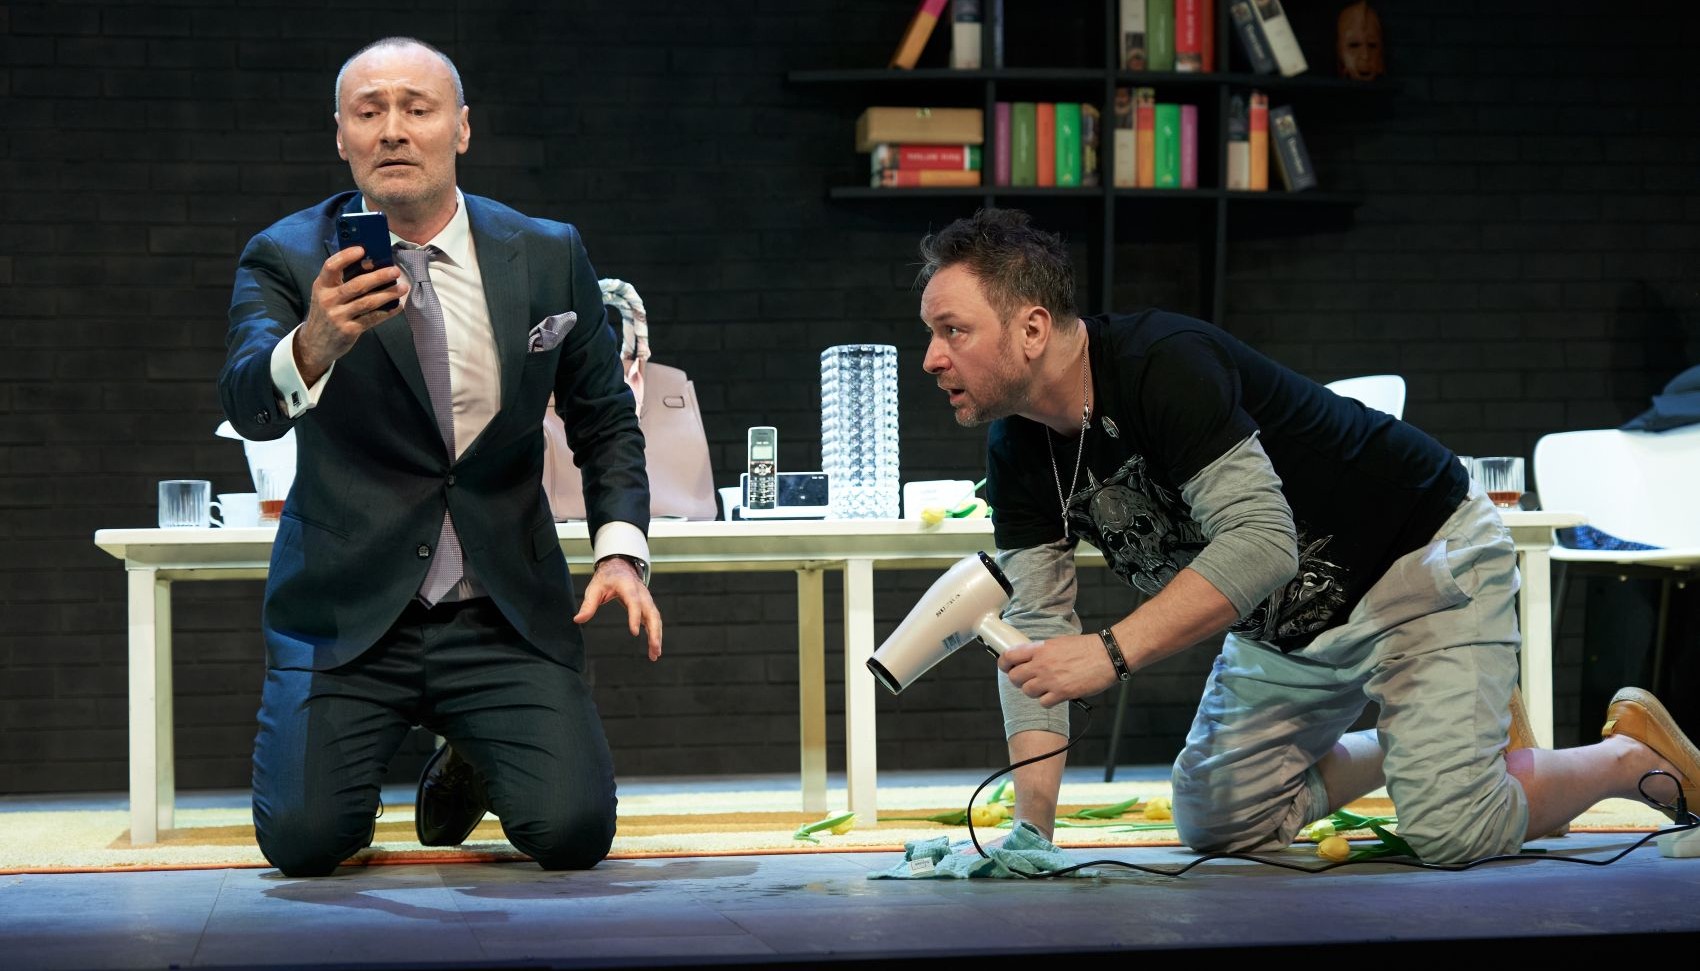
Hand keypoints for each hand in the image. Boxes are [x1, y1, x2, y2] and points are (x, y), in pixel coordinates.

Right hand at [294, 246, 407, 383]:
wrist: (314, 344)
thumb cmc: (325, 313)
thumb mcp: (325, 295)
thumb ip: (341, 282)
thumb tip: (371, 264)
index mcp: (321, 286)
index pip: (331, 266)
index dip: (346, 256)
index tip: (362, 249)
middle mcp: (328, 300)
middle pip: (357, 285)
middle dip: (378, 277)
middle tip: (395, 271)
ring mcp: (338, 316)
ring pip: (367, 302)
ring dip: (388, 294)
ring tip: (403, 288)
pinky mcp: (349, 330)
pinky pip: (372, 318)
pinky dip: (387, 312)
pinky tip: (397, 306)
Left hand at [573, 556, 662, 660]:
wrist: (620, 567)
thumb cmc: (607, 578)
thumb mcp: (595, 588)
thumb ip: (588, 605)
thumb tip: (578, 620)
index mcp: (628, 587)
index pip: (634, 602)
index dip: (635, 617)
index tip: (635, 633)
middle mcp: (642, 594)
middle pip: (652, 613)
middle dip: (654, 631)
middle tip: (654, 648)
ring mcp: (647, 600)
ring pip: (656, 619)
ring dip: (657, 636)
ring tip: (655, 654)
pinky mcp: (647, 606)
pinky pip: (654, 621)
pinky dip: (655, 634)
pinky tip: (653, 649)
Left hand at [997, 633, 1116, 706]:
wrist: (1108, 655)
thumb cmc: (1087, 648)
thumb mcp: (1059, 642)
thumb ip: (1042, 651)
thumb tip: (1030, 659)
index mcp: (1040, 648)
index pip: (1009, 656)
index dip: (1004, 663)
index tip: (1007, 667)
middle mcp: (1042, 664)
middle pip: (1014, 677)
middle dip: (1018, 680)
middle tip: (1027, 680)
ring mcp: (1051, 679)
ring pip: (1027, 692)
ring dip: (1033, 691)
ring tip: (1044, 687)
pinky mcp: (1062, 693)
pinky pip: (1043, 703)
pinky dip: (1047, 701)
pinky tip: (1056, 695)